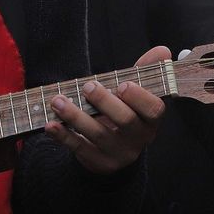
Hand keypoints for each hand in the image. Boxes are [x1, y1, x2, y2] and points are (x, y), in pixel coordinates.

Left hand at [46, 46, 165, 173]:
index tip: (123, 84)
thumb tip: (163, 50)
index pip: (154, 110)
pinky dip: (64, 137)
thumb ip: (146, 71)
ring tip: (57, 101)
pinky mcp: (98, 162)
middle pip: (126, 122)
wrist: (114, 149)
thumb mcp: (136, 93)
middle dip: (105, 102)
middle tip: (88, 86)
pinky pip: (79, 149)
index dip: (139, 97)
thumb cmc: (125, 111)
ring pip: (98, 135)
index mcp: (150, 119)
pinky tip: (51, 125)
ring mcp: (118, 153)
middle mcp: (138, 139)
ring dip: (76, 116)